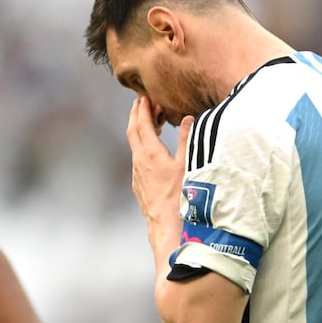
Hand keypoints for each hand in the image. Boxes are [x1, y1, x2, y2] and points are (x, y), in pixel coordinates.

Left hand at [126, 97, 194, 223]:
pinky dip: (142, 146)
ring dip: (139, 131)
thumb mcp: (187, 164)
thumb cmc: (180, 196)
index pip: (142, 124)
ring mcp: (137, 174)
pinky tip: (151, 149)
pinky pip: (137, 159)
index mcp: (150, 154)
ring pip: (134, 146)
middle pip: (133, 132)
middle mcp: (139, 162)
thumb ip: (186, 139)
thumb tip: (188, 118)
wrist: (167, 225)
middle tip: (140, 103)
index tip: (144, 97)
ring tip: (149, 122)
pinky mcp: (139, 185)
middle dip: (136, 115)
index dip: (143, 109)